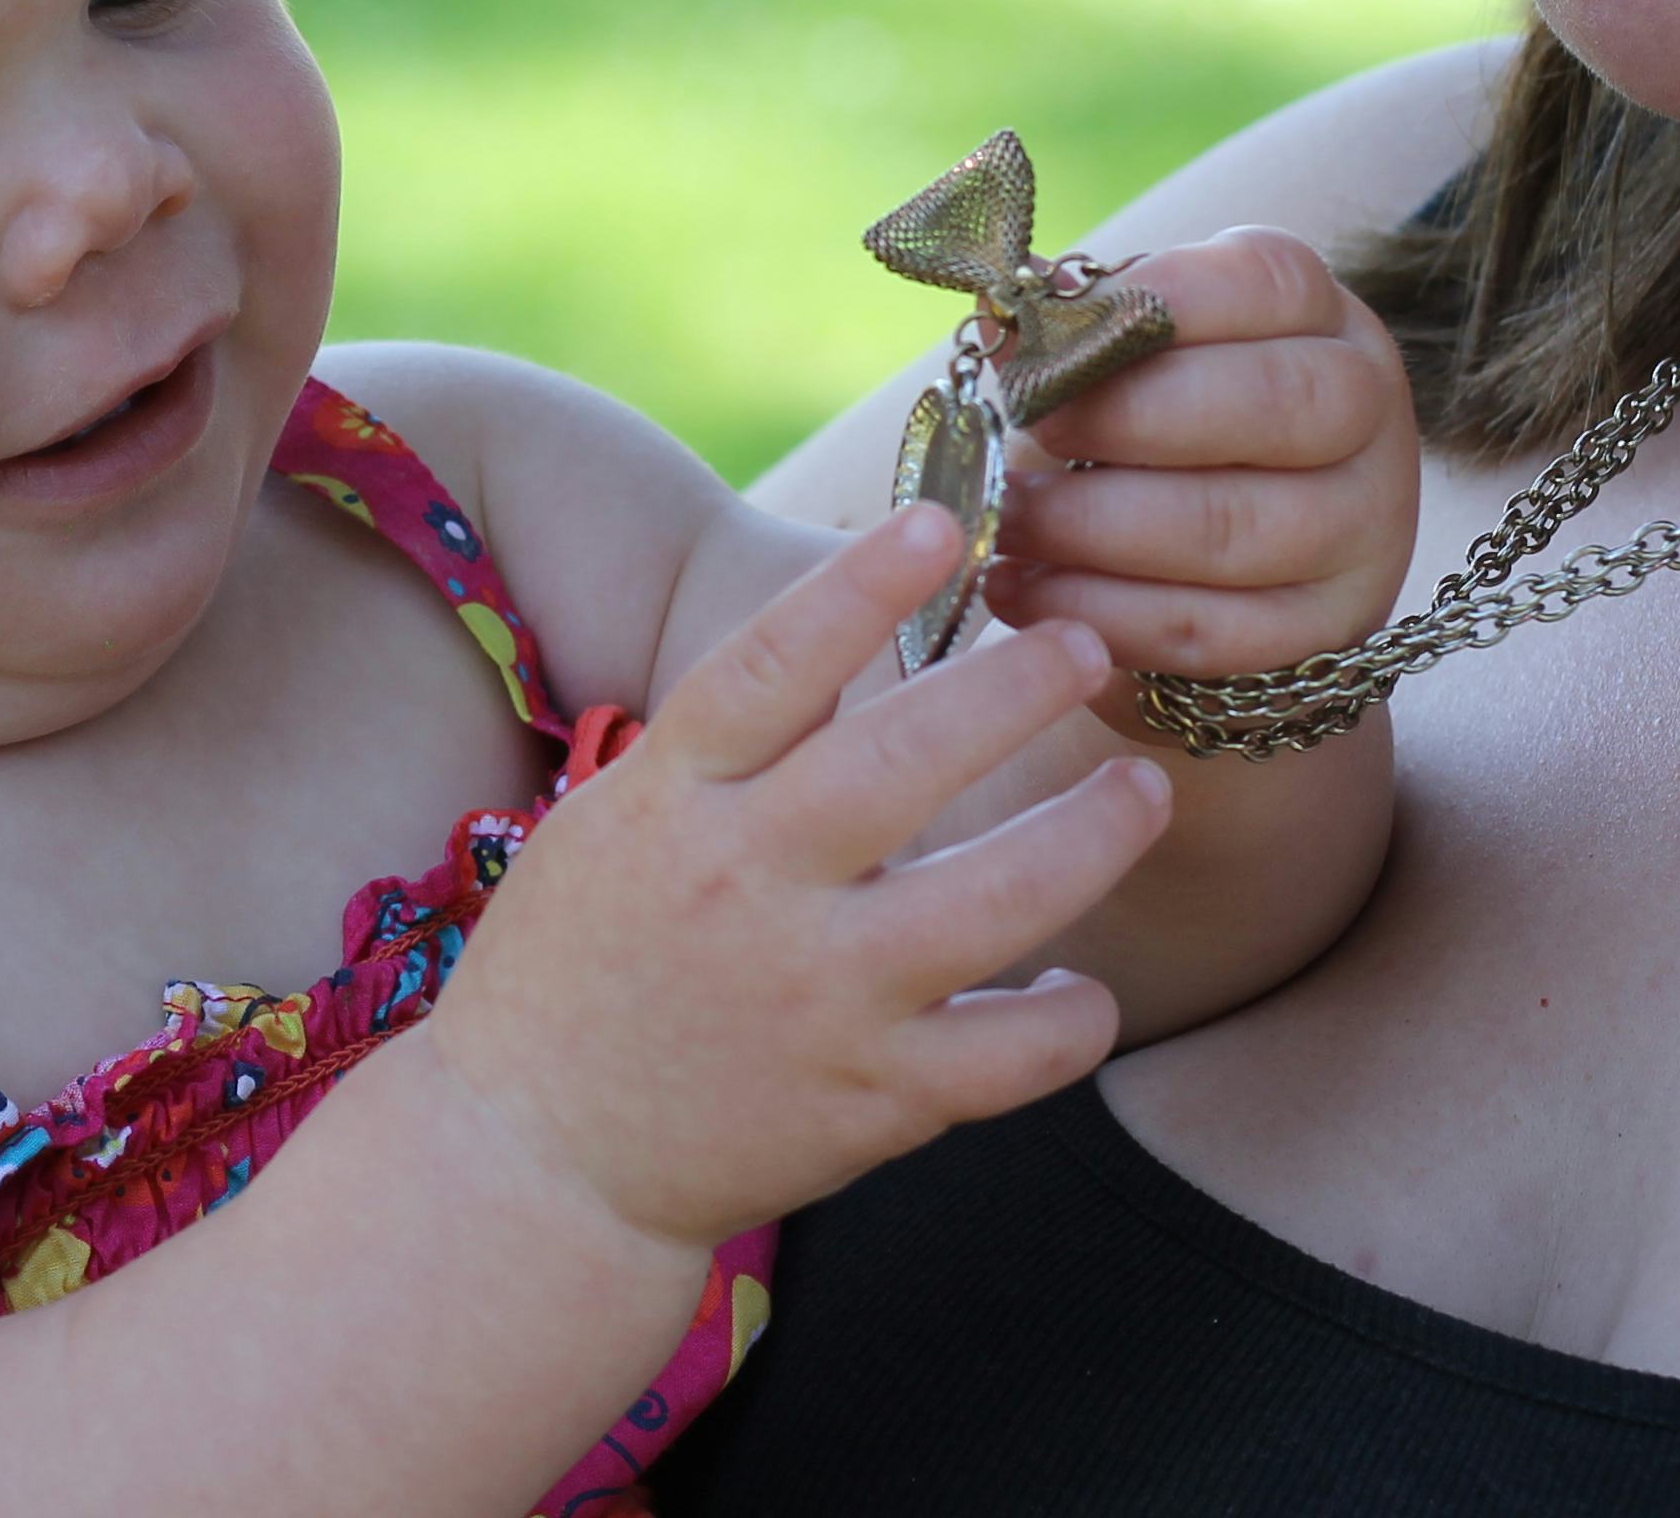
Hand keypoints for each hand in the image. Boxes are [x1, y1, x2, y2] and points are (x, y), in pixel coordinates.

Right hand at [414, 507, 1170, 1255]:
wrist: (536, 1158)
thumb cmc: (576, 966)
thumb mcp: (614, 825)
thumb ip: (725, 751)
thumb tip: (855, 636)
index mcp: (668, 805)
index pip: (768, 668)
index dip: (858, 588)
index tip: (940, 521)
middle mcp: (744, 891)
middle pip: (902, 764)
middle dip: (1013, 691)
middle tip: (1086, 644)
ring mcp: (814, 1000)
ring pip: (994, 904)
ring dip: (1089, 838)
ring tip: (1143, 790)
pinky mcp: (867, 1102)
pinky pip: (1008, 1056)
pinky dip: (1068, 1020)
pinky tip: (1081, 991)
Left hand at [990, 226, 1416, 687]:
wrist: (1216, 551)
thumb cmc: (1154, 422)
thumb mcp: (1128, 354)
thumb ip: (1077, 336)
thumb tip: (1011, 336)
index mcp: (1318, 314)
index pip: (1269, 282)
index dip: (1161, 304)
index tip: (1059, 336)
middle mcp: (1366, 409)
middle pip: (1273, 403)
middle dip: (1130, 417)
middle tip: (1029, 428)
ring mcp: (1364, 525)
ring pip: (1234, 528)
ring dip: (1094, 529)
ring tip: (1004, 521)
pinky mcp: (1328, 627)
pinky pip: (1212, 629)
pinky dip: (1103, 613)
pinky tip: (1026, 592)